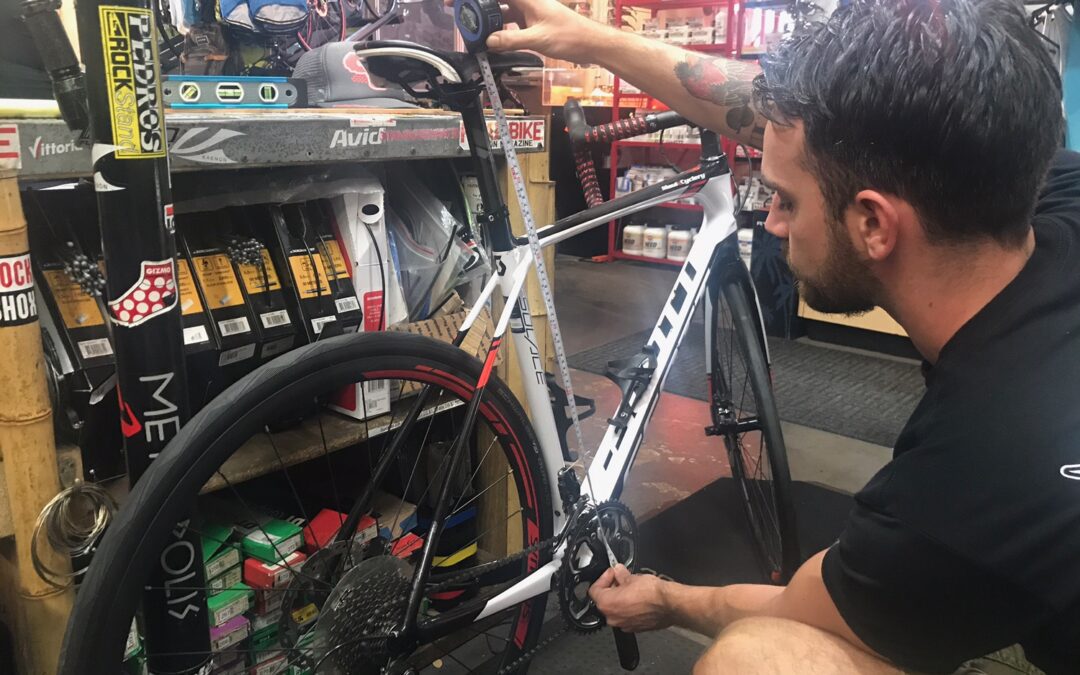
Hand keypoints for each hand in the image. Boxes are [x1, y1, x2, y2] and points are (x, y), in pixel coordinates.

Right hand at [444, 0, 605, 61]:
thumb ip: (510, 40)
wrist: (591, 43)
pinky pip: (510, 22)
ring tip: (474, 29)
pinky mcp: (533, 22)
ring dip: (488, 18)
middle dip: (477, 4)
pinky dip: (500, 29)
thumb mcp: (536, 39)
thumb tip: (488, 42)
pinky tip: (493, 39)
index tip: (458, 1)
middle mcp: (527, 1)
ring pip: (502, 10)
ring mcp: (529, 11)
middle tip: (459, 10)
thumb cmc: (571, 36)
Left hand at [588, 564, 672, 632]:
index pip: (595, 590)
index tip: (611, 573)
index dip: (603, 578)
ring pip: (616, 609)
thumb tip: (618, 571)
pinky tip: (638, 598)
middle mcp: (613, 617)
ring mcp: (624, 624)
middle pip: (605, 600)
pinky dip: (629, 607)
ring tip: (631, 587)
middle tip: (620, 578)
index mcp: (607, 604)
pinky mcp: (635, 628)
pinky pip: (627, 616)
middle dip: (612, 588)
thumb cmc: (652, 594)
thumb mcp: (632, 577)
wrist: (670, 605)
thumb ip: (620, 574)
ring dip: (620, 598)